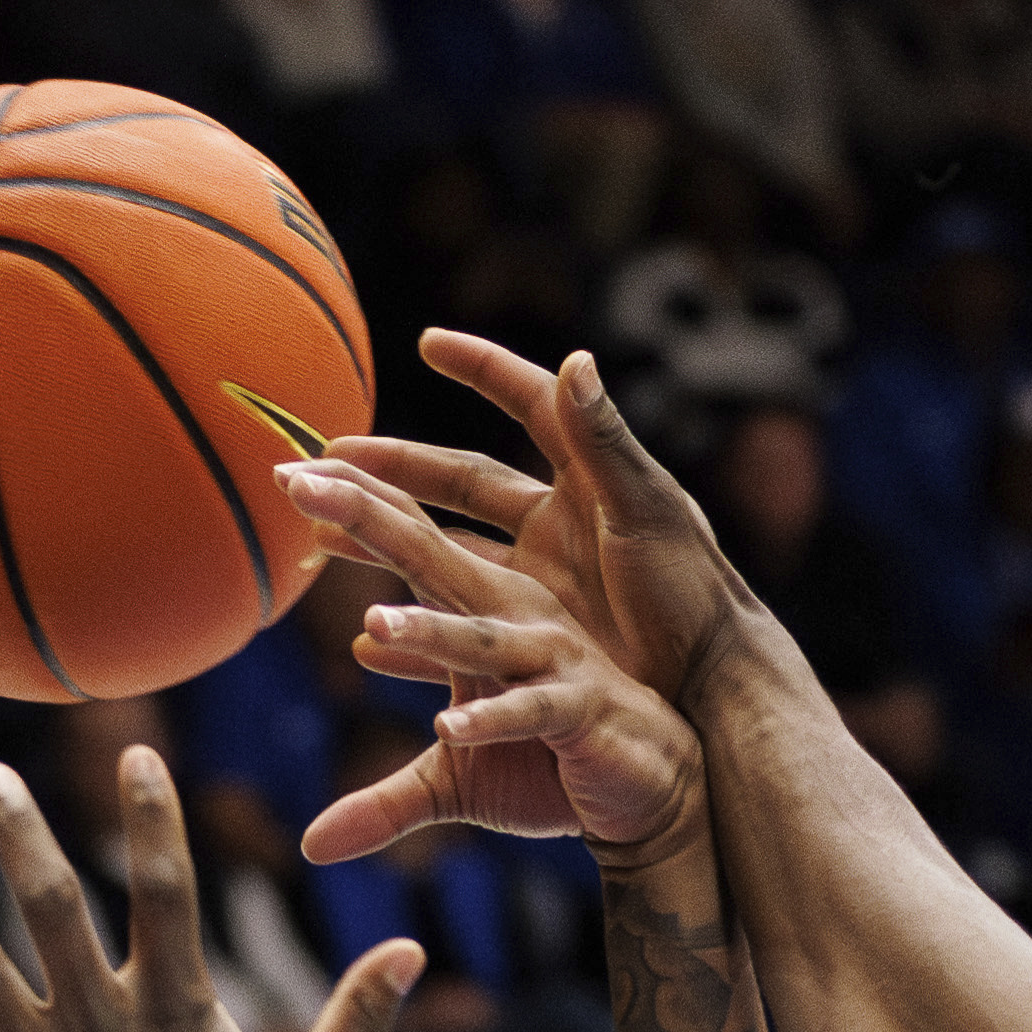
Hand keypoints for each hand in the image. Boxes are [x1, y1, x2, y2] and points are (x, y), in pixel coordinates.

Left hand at [274, 456, 709, 865]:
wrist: (649, 789)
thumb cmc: (553, 761)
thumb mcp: (453, 781)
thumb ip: (383, 804)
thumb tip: (311, 846)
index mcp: (483, 608)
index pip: (409, 543)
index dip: (351, 507)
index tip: (285, 469)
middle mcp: (514, 616)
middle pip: (429, 557)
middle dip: (363, 517)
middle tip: (295, 479)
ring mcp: (550, 659)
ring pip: (478, 637)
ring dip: (427, 630)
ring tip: (372, 622)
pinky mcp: (580, 710)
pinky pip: (530, 711)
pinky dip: (492, 720)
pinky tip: (446, 727)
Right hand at [314, 331, 750, 703]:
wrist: (710, 688)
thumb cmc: (692, 595)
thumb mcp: (645, 510)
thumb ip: (605, 439)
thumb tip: (574, 358)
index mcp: (589, 478)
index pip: (528, 404)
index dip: (480, 369)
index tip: (427, 343)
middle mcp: (559, 520)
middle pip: (461, 478)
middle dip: (394, 465)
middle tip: (329, 458)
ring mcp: (543, 576)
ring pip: (447, 545)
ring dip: (387, 535)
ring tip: (321, 533)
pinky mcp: (535, 630)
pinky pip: (460, 613)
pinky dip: (414, 615)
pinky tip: (367, 632)